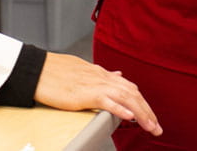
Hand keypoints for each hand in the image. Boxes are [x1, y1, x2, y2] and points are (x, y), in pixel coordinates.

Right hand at [35, 52, 161, 135]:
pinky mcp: (86, 94)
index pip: (131, 90)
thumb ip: (104, 75)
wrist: (39, 69)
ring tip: (150, 126)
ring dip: (141, 113)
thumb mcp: (86, 71)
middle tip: (156, 128)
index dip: (143, 104)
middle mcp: (105, 79)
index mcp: (105, 76)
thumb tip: (118, 75)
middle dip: (148, 112)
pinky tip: (130, 117)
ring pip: (126, 99)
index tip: (151, 117)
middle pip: (134, 95)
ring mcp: (97, 86)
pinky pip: (107, 101)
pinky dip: (120, 108)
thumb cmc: (58, 72)